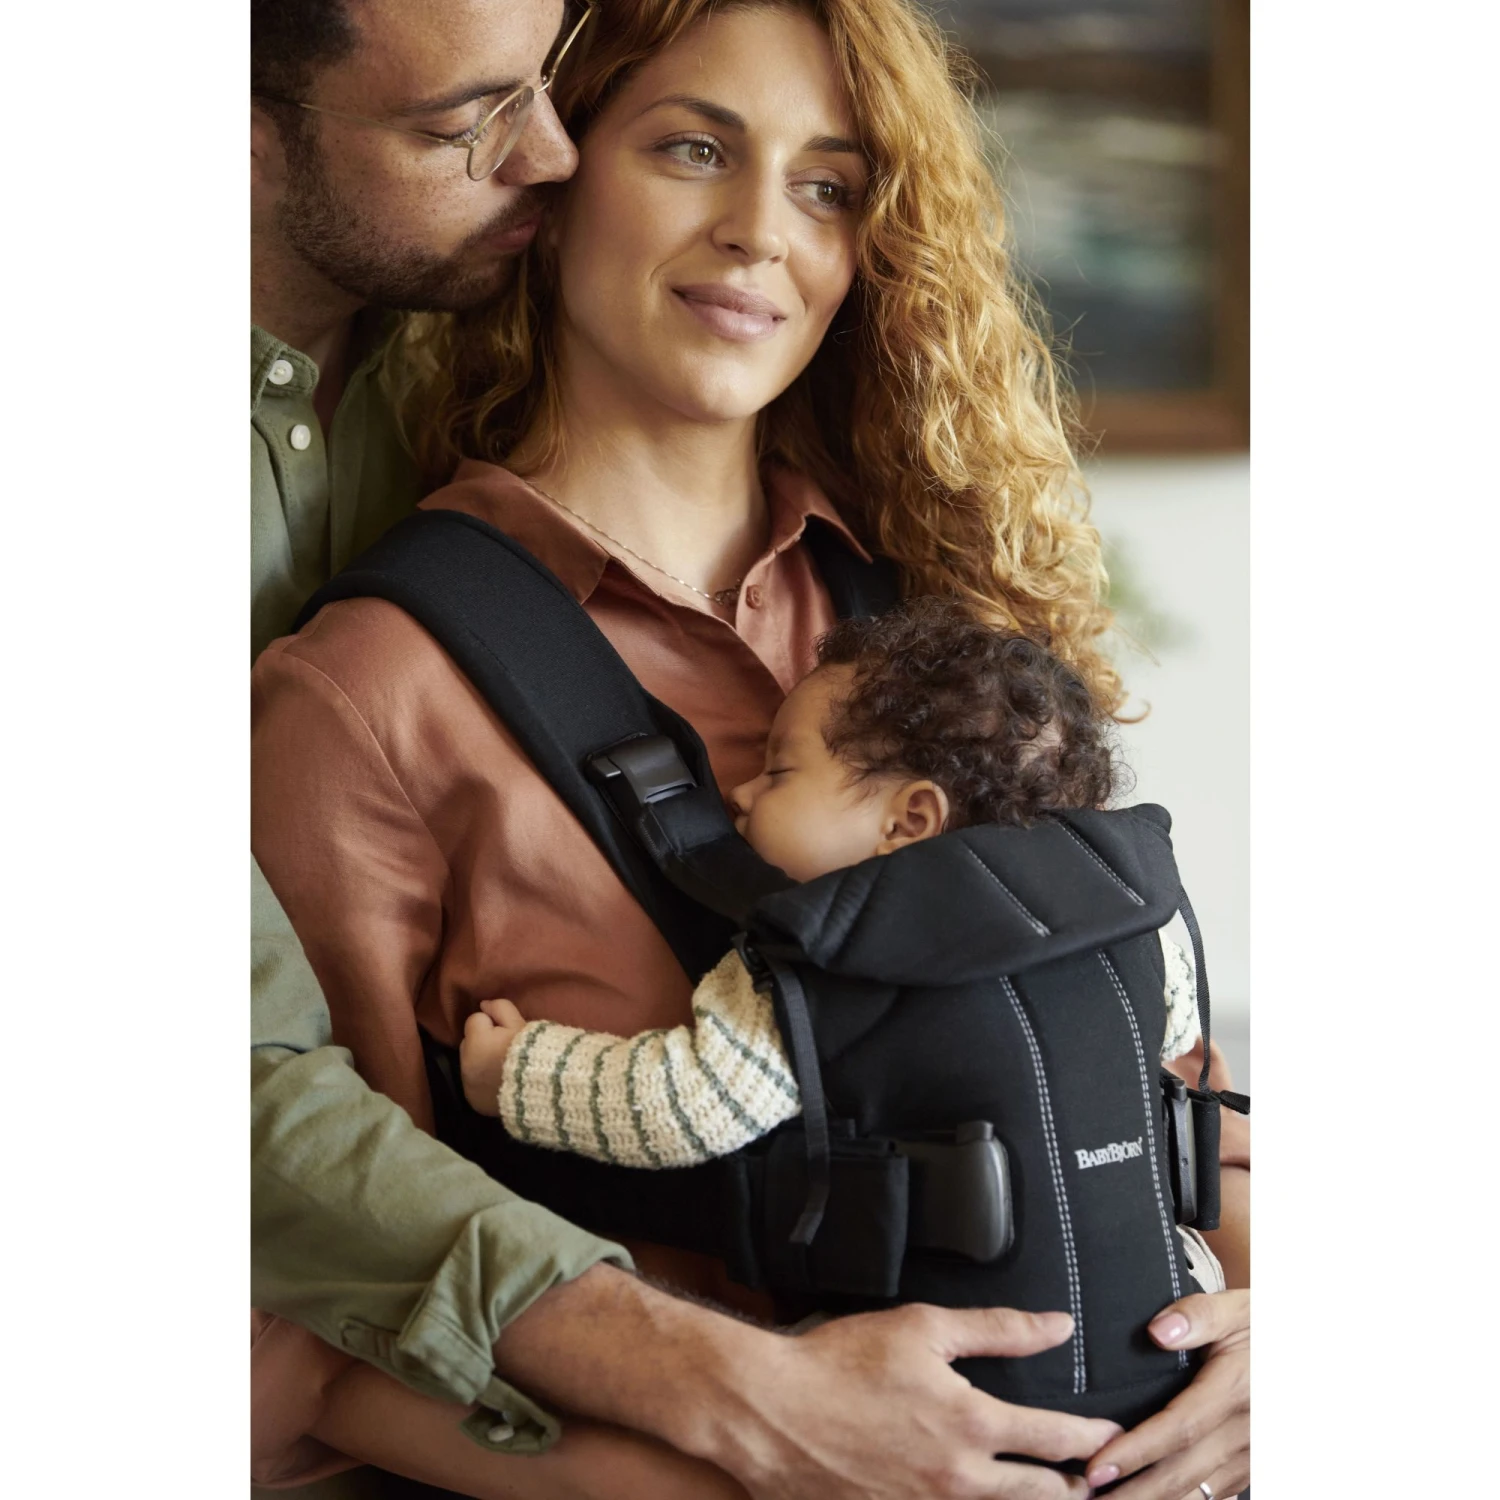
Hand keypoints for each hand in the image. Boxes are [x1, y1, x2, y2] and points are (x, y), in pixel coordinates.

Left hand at [459, 998, 525, 1115]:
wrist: (543, 1090)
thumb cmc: (532, 1052)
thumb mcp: (519, 1024)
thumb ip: (500, 1008)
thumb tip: (483, 1005)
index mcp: (476, 1042)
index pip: (476, 1020)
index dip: (493, 1024)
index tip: (508, 1033)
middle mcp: (466, 1065)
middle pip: (468, 1043)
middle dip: (482, 1042)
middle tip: (505, 1050)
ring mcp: (468, 1086)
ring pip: (469, 1064)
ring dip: (480, 1062)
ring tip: (503, 1068)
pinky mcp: (473, 1102)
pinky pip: (473, 1085)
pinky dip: (482, 1083)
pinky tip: (498, 1084)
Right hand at [714, 1304, 1122, 1499]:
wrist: (772, 1412)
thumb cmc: (841, 1362)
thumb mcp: (923, 1327)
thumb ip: (998, 1328)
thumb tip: (1056, 1326)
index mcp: (972, 1424)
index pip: (1057, 1439)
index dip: (1093, 1437)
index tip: (1112, 1435)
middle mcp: (960, 1479)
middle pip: (1043, 1496)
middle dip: (1075, 1488)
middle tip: (1094, 1479)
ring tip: (1050, 1493)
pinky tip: (978, 1496)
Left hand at [1084, 1289, 1248, 1498]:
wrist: (1309, 1356)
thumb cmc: (1263, 1328)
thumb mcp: (1235, 1309)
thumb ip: (1198, 1315)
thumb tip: (1158, 1331)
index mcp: (1236, 1389)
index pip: (1180, 1428)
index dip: (1136, 1451)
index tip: (1096, 1467)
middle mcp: (1246, 1431)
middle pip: (1183, 1472)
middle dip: (1133, 1493)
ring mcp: (1251, 1456)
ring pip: (1197, 1492)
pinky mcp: (1250, 1468)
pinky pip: (1213, 1495)